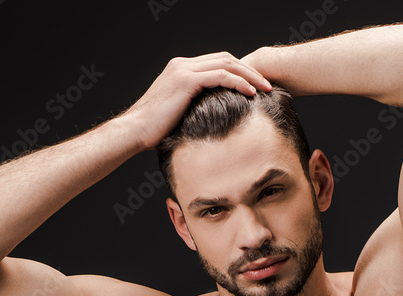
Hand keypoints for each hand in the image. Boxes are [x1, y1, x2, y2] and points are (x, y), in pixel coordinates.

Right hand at [123, 52, 272, 150]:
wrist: (135, 131)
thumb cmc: (154, 131)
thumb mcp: (179, 116)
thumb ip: (194, 109)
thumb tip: (213, 121)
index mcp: (182, 70)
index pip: (218, 63)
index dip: (239, 72)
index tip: (256, 87)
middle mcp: (183, 65)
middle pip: (225, 58)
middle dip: (249, 70)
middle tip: (267, 84)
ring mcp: (184, 70)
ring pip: (226, 63)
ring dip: (249, 75)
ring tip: (265, 88)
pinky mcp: (186, 80)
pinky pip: (220, 75)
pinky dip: (238, 82)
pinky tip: (251, 93)